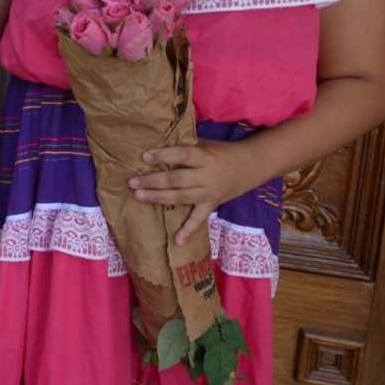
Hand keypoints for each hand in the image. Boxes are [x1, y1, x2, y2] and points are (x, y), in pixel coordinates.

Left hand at [128, 139, 256, 244]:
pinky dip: (188, 231)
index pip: (183, 155)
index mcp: (205, 157)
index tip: (145, 156)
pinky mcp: (212, 204)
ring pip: (181, 197)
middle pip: (177, 179)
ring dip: (158, 198)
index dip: (164, 155)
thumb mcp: (205, 144)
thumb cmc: (222, 151)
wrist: (252, 165)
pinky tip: (177, 241)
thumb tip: (157, 143)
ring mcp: (209, 192)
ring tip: (139, 195)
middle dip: (153, 181)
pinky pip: (199, 219)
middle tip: (132, 182)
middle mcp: (207, 176)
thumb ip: (186, 147)